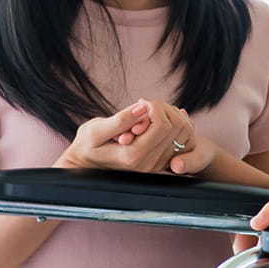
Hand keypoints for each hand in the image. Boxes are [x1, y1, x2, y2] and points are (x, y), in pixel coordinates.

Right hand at [58, 99, 196, 173]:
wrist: (85, 165)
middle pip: (177, 128)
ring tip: (151, 111)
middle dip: (164, 109)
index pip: (163, 125)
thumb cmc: (87, 145)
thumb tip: (143, 107)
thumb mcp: (95, 130)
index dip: (156, 107)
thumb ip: (121, 120)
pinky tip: (161, 117)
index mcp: (134, 156)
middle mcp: (149, 164)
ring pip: (182, 133)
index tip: (141, 102)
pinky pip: (181, 140)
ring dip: (171, 116)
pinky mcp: (160, 163)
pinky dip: (175, 124)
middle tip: (146, 105)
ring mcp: (157, 165)